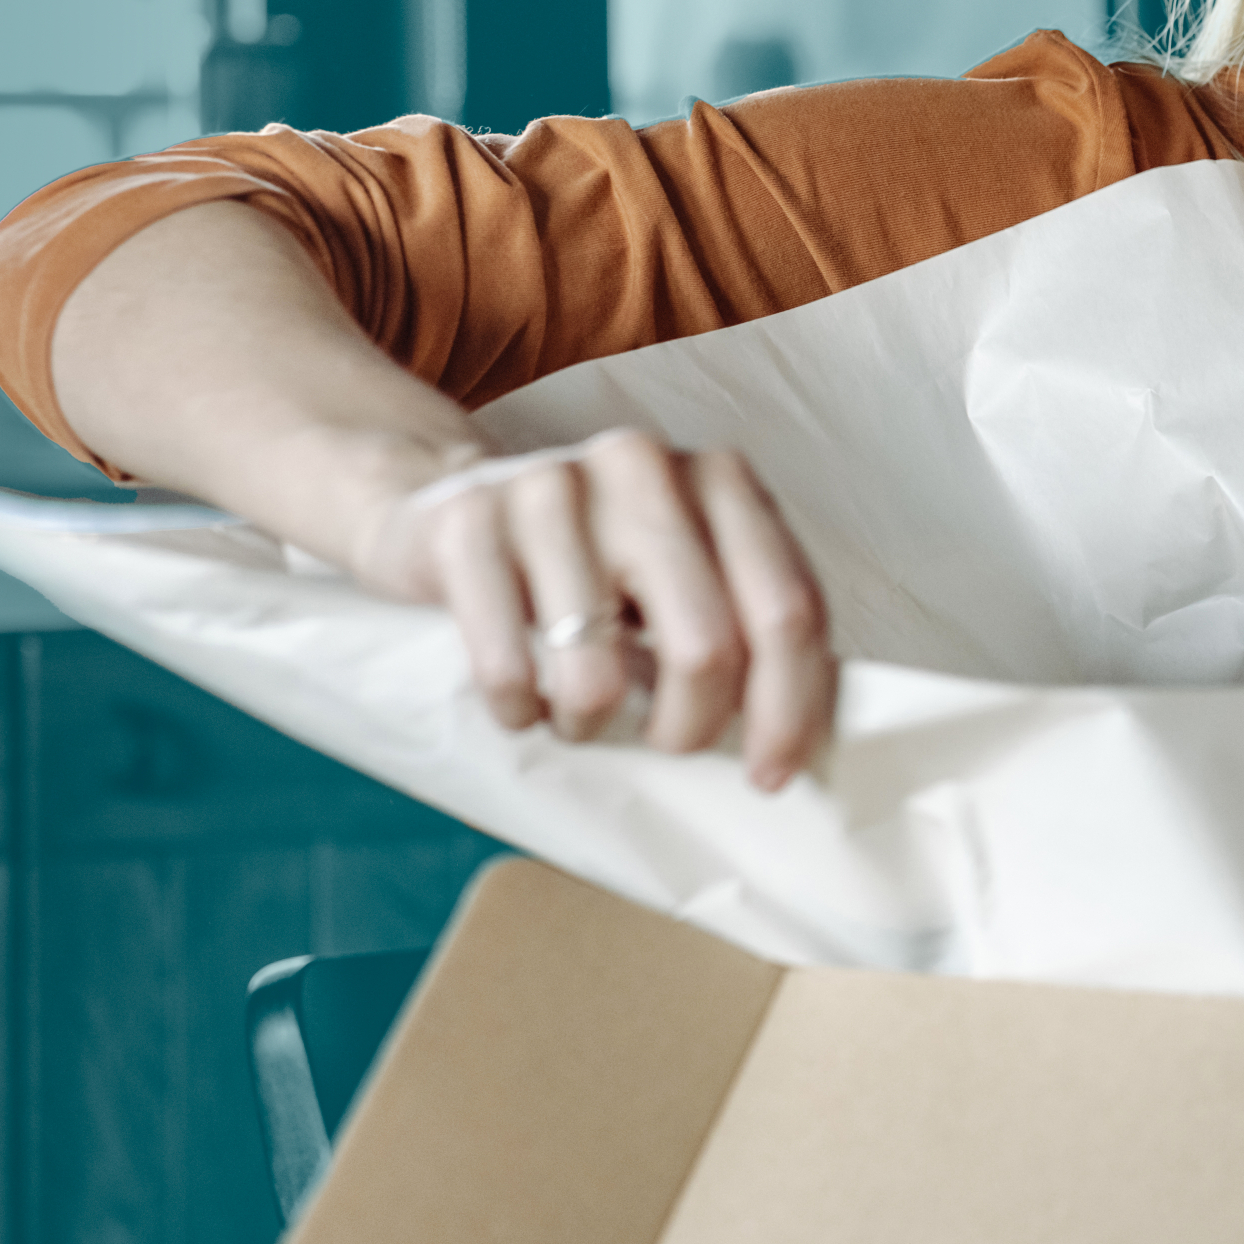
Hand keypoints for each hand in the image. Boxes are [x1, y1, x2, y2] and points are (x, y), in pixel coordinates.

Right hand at [349, 425, 837, 786]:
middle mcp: (642, 467)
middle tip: (664, 743)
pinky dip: (520, 714)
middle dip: (689, 730)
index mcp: (719, 479)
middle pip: (707, 649)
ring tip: (580, 712)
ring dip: (591, 727)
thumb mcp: (685, 570)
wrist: (444, 502)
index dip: (789, 710)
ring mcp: (550, 488)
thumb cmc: (591, 560)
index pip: (787, 611)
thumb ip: (746, 625)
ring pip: (598, 674)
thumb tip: (799, 738)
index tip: (770, 776)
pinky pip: (507, 671)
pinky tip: (523, 701)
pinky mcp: (467, 524)